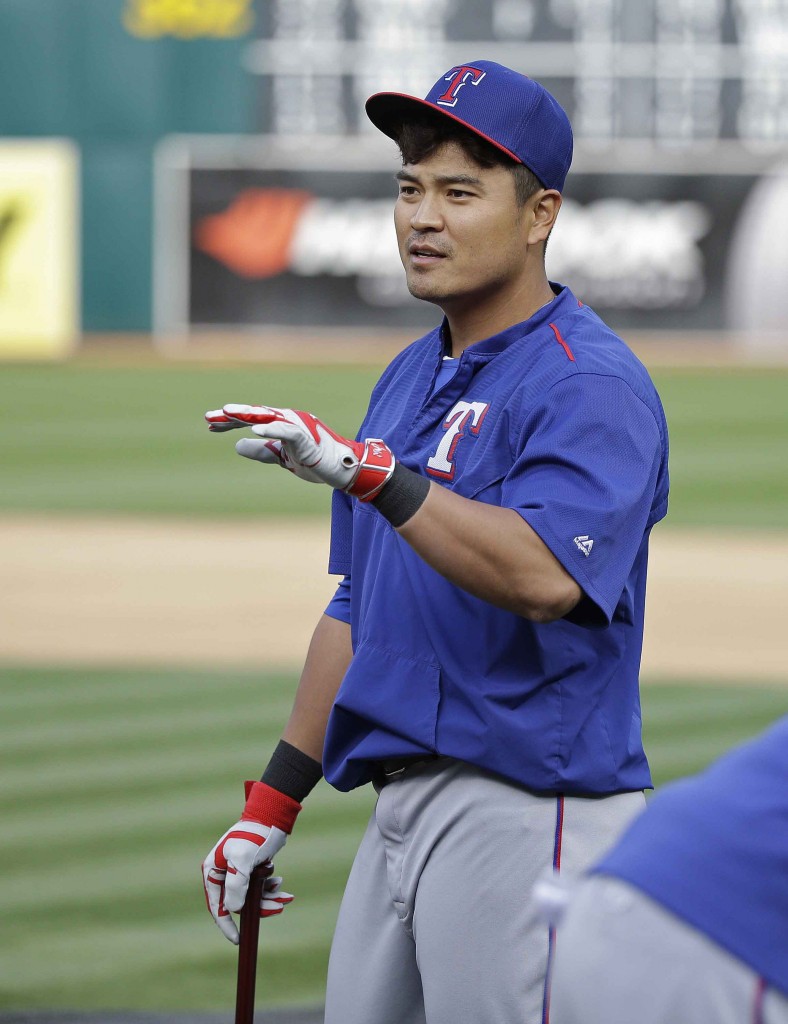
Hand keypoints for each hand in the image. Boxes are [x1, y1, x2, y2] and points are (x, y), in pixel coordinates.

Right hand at [202, 781, 300, 943]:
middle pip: (238, 902)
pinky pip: (259, 887)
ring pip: (252, 896)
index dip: (226, 924)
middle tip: (278, 908)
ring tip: (285, 896)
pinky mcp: (251, 869)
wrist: (270, 816)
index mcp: (213, 870)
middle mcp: (223, 872)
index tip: (237, 940)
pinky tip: (280, 884)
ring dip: (268, 899)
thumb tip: (233, 910)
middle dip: (259, 907)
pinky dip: (270, 888)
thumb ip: (236, 885)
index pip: (216, 905)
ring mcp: (237, 872)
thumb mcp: (243, 860)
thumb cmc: (254, 835)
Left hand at [205, 404, 394, 500]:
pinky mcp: (307, 437)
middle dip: (232, 415)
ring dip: (247, 415)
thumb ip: (262, 451)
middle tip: (209, 417)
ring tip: (227, 413)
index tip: (210, 424)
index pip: (252, 420)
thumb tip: (237, 446)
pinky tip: (253, 430)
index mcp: (282, 424)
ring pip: (268, 417)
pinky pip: (286, 431)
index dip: (230, 421)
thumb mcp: (281, 457)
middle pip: (256, 414)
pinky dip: (270, 429)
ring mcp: (298, 426)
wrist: (344, 470)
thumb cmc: (316, 461)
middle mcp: (288, 419)